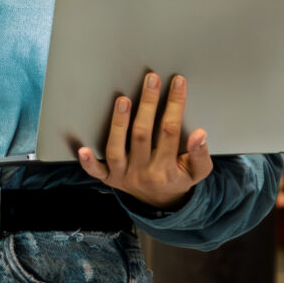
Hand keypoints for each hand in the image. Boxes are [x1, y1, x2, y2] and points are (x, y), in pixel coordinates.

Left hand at [74, 72, 211, 209]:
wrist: (161, 203)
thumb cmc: (178, 178)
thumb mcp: (198, 171)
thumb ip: (200, 154)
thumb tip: (200, 134)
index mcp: (167, 170)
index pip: (170, 131)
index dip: (174, 104)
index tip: (177, 82)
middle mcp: (143, 173)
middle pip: (142, 135)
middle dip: (148, 104)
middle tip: (151, 79)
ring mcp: (123, 176)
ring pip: (117, 149)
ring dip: (118, 123)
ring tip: (123, 100)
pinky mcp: (109, 178)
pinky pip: (96, 172)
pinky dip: (89, 162)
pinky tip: (83, 148)